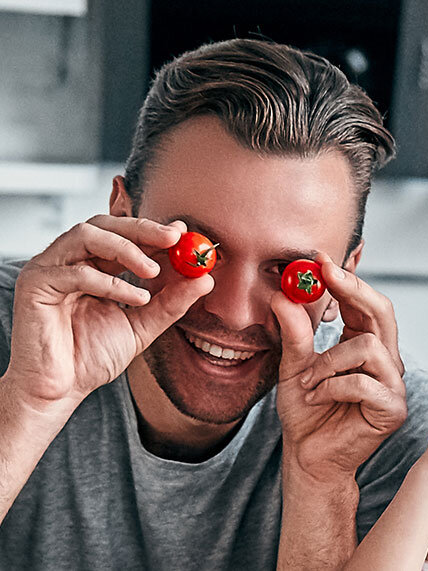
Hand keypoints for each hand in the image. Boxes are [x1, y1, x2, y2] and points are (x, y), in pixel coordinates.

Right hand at [4, 216, 211, 411]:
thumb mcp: (143, 325)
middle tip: (174, 238)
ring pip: (86, 235)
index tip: (183, 233)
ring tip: (154, 271)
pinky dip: (111, 282)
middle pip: (104, 224)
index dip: (153, 230)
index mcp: (91, 265)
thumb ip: (171, 302)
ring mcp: (48, 269)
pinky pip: (75, 272)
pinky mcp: (34, 285)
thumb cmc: (92, 357)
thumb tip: (205, 278)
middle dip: (142, 229)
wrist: (60, 389)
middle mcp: (67, 261)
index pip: (121, 235)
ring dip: (126, 249)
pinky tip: (136, 298)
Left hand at [274, 255, 407, 479]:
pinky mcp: (392, 409)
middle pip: (383, 313)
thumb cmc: (307, 414)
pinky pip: (364, 383)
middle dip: (353, 291)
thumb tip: (282, 296)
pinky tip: (317, 398)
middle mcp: (386, 361)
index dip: (348, 280)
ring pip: (368, 347)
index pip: (366, 304)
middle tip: (324, 276)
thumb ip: (294, 334)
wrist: (309, 458)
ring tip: (308, 381)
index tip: (321, 260)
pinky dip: (332, 386)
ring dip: (329, 361)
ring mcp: (394, 385)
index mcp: (367, 346)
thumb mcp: (293, 367)